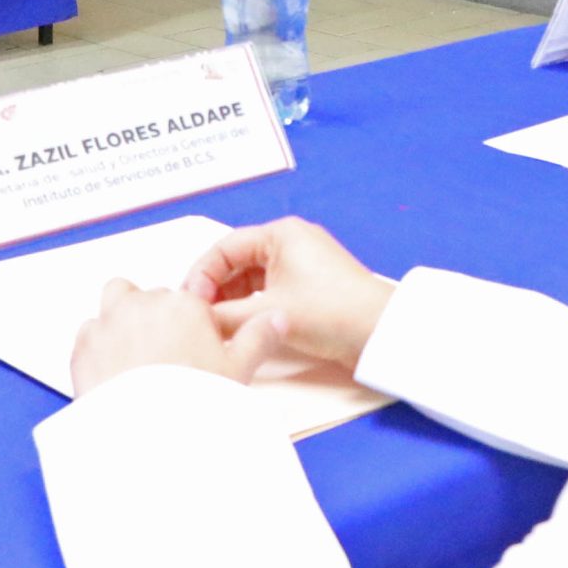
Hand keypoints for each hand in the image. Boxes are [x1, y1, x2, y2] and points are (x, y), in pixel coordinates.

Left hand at [70, 277, 282, 396]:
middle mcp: (144, 304)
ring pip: (114, 302)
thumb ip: (258, 336)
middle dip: (155, 318)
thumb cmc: (193, 402)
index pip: (187, 300)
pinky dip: (99, 345)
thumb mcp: (238, 370)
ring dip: (122, 318)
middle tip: (164, 356)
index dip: (190, 324)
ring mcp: (109, 322)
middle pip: (150, 297)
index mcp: (183, 304)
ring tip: (135, 355)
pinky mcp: (83, 346)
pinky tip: (114, 371)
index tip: (190, 349)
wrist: (146, 437)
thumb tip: (278, 317)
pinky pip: (89, 333)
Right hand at [184, 217, 396, 375]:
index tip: (188, 303)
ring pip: (250, 278)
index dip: (200, 275)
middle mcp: (290, 241)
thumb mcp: (267, 313)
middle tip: (196, 317)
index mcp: (280, 234)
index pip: (223, 247)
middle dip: (214, 289)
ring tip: (214, 325)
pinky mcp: (308, 285)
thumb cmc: (329, 312)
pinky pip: (267, 289)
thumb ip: (223, 316)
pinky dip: (250, 305)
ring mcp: (301, 263)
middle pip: (235, 261)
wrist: (379, 333)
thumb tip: (193, 320)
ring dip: (230, 299)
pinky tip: (238, 327)